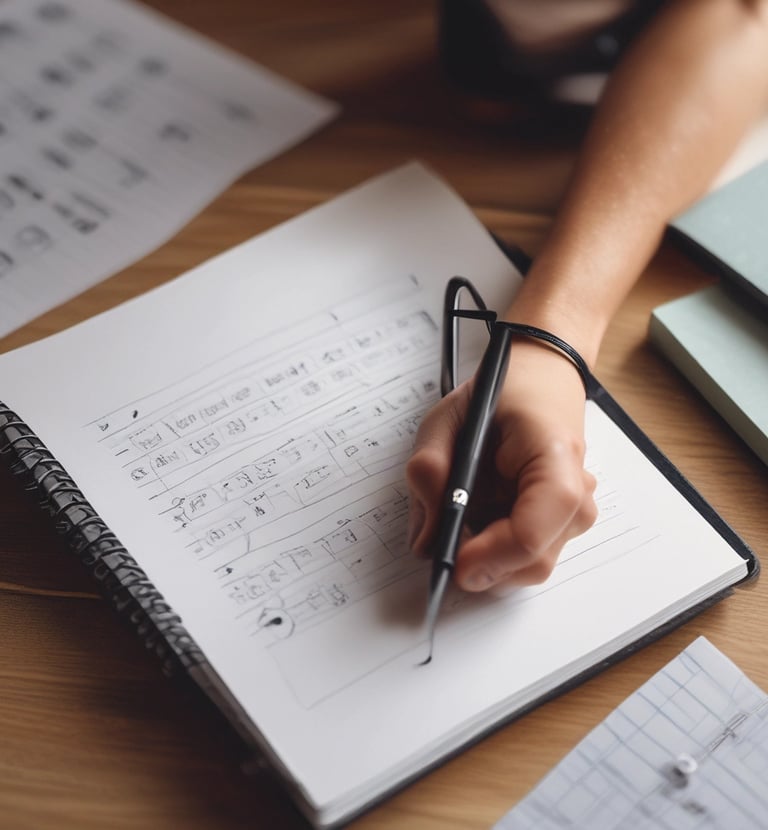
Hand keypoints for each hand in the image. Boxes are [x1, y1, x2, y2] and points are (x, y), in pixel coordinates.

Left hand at [405, 341, 597, 590]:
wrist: (539, 382)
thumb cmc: (497, 397)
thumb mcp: (446, 420)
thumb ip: (429, 471)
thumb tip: (426, 541)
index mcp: (554, 458)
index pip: (530, 534)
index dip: (487, 557)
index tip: (450, 562)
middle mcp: (579, 496)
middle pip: (530, 562)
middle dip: (480, 561)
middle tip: (443, 534)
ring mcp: (577, 516)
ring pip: (526, 568)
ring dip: (486, 554)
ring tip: (465, 511)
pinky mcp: (565, 530)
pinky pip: (525, 558)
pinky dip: (496, 547)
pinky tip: (483, 514)